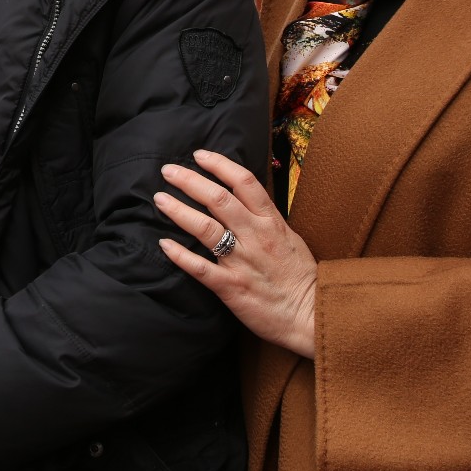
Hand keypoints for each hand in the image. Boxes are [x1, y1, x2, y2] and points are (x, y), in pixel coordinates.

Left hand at [155, 149, 318, 357]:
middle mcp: (256, 236)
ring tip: (160, 199)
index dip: (219, 164)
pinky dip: (180, 255)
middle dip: (190, 181)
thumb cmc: (301, 277)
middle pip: (219, 199)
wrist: (311, 314)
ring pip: (206, 228)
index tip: (199, 155)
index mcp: (271, 222)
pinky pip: (201, 268)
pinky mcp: (232, 288)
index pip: (244, 182)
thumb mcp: (289, 237)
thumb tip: (242, 198)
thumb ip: (265, 218)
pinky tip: (164, 244)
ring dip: (179, 211)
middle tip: (168, 170)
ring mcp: (243, 262)